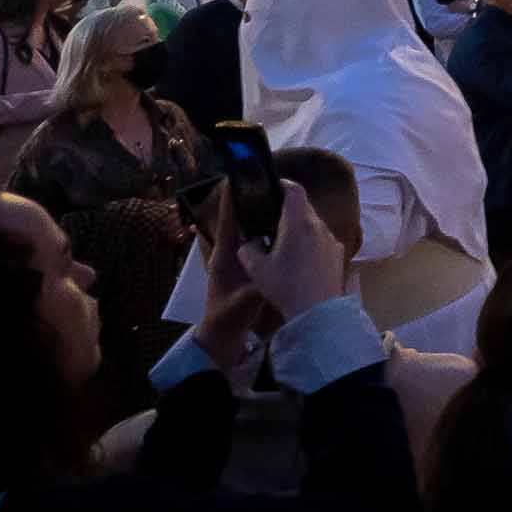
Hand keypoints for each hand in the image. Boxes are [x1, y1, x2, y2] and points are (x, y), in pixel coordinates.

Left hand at [191, 188, 268, 365]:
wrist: (222, 337)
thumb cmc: (227, 317)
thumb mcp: (244, 301)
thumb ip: (260, 285)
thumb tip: (280, 269)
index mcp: (225, 255)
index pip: (227, 220)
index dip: (230, 197)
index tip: (236, 174)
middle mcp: (231, 252)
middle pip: (240, 219)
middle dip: (253, 200)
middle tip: (272, 182)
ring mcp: (240, 259)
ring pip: (252, 229)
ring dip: (264, 215)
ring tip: (284, 200)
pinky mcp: (250, 266)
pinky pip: (261, 242)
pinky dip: (272, 232)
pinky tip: (289, 228)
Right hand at [244, 187, 349, 323]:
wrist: (316, 310)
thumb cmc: (284, 286)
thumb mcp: (256, 268)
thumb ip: (248, 248)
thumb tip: (252, 241)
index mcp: (299, 223)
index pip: (295, 191)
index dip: (283, 184)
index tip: (273, 186)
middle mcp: (319, 225)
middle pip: (304, 207)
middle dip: (288, 209)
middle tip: (271, 218)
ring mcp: (332, 239)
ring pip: (314, 224)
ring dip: (299, 227)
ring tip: (283, 242)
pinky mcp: (338, 253)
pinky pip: (322, 239)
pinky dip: (310, 241)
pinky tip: (300, 259)